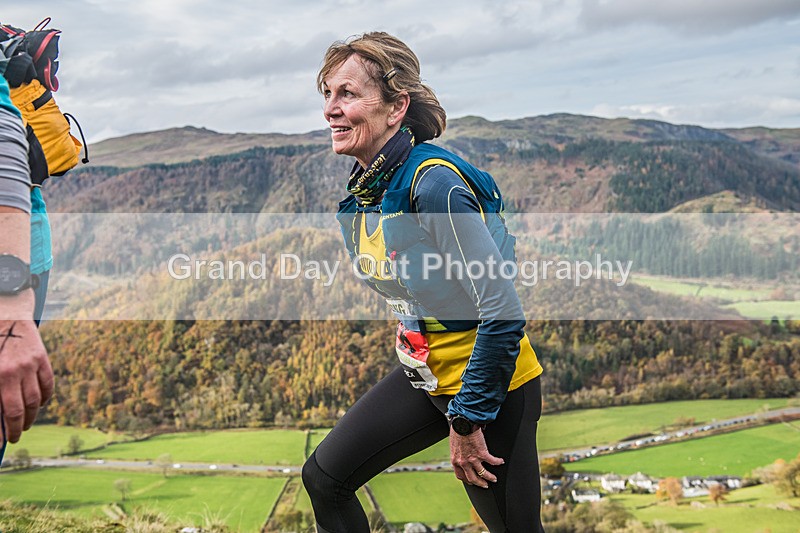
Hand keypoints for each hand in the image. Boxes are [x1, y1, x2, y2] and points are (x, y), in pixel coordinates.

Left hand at [0, 319, 53, 443]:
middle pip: (19, 410)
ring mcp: (30, 365)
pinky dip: (45, 397)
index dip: (0, 431)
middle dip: (16, 428)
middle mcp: (13, 372)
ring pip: (35, 400)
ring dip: (30, 416)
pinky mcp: (41, 358)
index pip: (1, 413)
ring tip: (24, 424)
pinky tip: (39, 405)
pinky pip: (47, 384)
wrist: (4, 314)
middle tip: (13, 437)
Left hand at [449, 426, 503, 488]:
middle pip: (472, 479)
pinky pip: (492, 461)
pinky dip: (497, 462)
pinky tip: (501, 461)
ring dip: (490, 477)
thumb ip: (458, 453)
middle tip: (485, 485)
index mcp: (455, 460)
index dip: (467, 480)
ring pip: (483, 473)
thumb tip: (462, 454)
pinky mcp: (482, 453)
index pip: (460, 476)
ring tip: (494, 478)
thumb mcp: (454, 445)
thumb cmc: (458, 430)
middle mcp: (463, 462)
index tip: (471, 481)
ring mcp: (473, 459)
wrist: (463, 423)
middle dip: (480, 483)